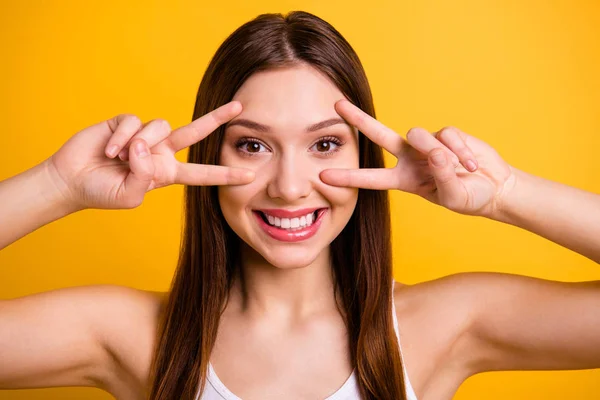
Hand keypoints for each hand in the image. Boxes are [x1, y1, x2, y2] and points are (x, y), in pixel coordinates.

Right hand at [45, 101, 254, 210]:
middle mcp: (161, 152)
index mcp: (167, 173)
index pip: (202, 174)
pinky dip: (120, 139)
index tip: (250, 175)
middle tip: (239, 107)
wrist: (71, 180)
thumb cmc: (102, 192)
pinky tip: (107, 151)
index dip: (225, 175)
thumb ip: (145, 176)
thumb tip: (145, 145)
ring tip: (118, 160)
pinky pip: (133, 123)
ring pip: (158, 127)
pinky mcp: (126, 122)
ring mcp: (145, 136)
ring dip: (137, 145)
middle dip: (217, 119)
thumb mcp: (130, 195)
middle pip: (194, 133)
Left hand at [319, 99, 515, 216]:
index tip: (323, 175)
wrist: (495, 188)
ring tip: (460, 169)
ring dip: (438, 151)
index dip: (348, 177)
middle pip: (379, 136)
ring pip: (419, 135)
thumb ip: (443, 177)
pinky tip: (471, 164)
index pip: (371, 178)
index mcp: (405, 180)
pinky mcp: (447, 134)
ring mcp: (428, 145)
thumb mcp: (454, 196)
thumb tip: (435, 152)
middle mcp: (410, 159)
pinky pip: (447, 135)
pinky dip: (461, 150)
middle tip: (336, 105)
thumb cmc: (469, 198)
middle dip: (359, 120)